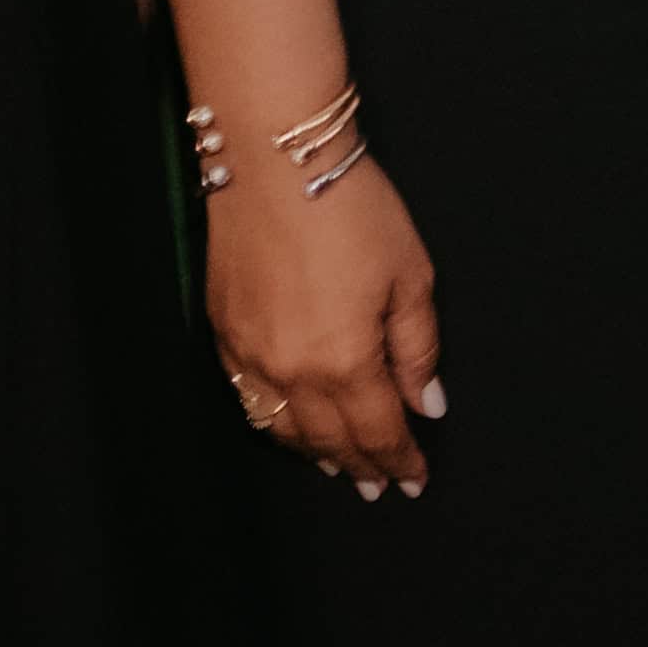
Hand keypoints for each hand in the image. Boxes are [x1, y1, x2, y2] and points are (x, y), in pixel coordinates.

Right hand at [212, 145, 443, 494]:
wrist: (275, 160)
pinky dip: (273, 422)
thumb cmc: (350, 208)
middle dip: (360, 466)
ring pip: (282, 428)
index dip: (399, 459)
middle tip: (380, 486)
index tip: (414, 478)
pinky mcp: (222, 332)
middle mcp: (290, 369)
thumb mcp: (409, 275)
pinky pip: (248, 398)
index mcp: (344, 360)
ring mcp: (249, 354)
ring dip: (313, 453)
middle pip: (328, 440)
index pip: (377, 431)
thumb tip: (425, 402)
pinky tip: (288, 425)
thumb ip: (417, 348)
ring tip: (340, 467)